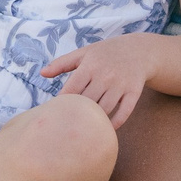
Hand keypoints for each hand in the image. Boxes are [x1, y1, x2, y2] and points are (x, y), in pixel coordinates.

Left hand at [42, 33, 164, 126]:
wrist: (139, 50)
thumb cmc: (105, 53)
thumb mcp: (84, 53)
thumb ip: (62, 63)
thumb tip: (42, 73)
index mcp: (90, 65)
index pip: (72, 89)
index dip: (63, 103)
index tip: (56, 113)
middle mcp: (105, 75)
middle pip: (87, 101)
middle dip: (77, 114)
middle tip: (67, 126)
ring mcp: (121, 84)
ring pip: (105, 109)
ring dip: (95, 120)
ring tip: (84, 130)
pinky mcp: (134, 92)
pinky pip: (124, 112)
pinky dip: (115, 123)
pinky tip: (106, 129)